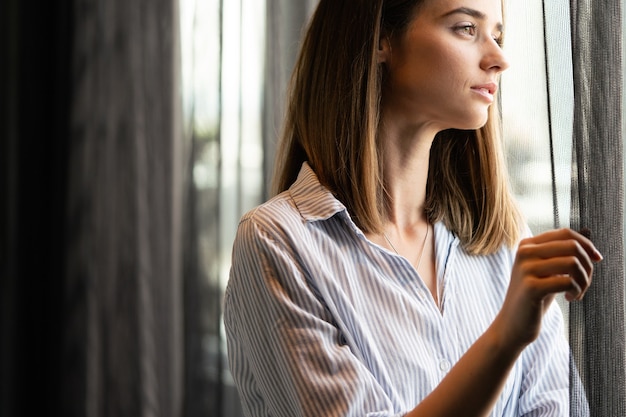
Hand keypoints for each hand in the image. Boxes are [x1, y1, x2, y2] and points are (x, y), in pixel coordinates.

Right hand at [494, 228, 601, 351]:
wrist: (513, 324)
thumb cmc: (534, 297)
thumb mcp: (545, 271)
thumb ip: (560, 256)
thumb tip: (590, 248)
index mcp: (527, 245)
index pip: (565, 233)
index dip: (587, 244)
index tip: (596, 259)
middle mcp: (524, 253)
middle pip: (572, 246)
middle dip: (587, 265)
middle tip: (584, 282)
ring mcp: (526, 269)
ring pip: (573, 263)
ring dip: (584, 280)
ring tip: (578, 292)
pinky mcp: (531, 287)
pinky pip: (568, 282)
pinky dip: (576, 291)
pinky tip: (570, 298)